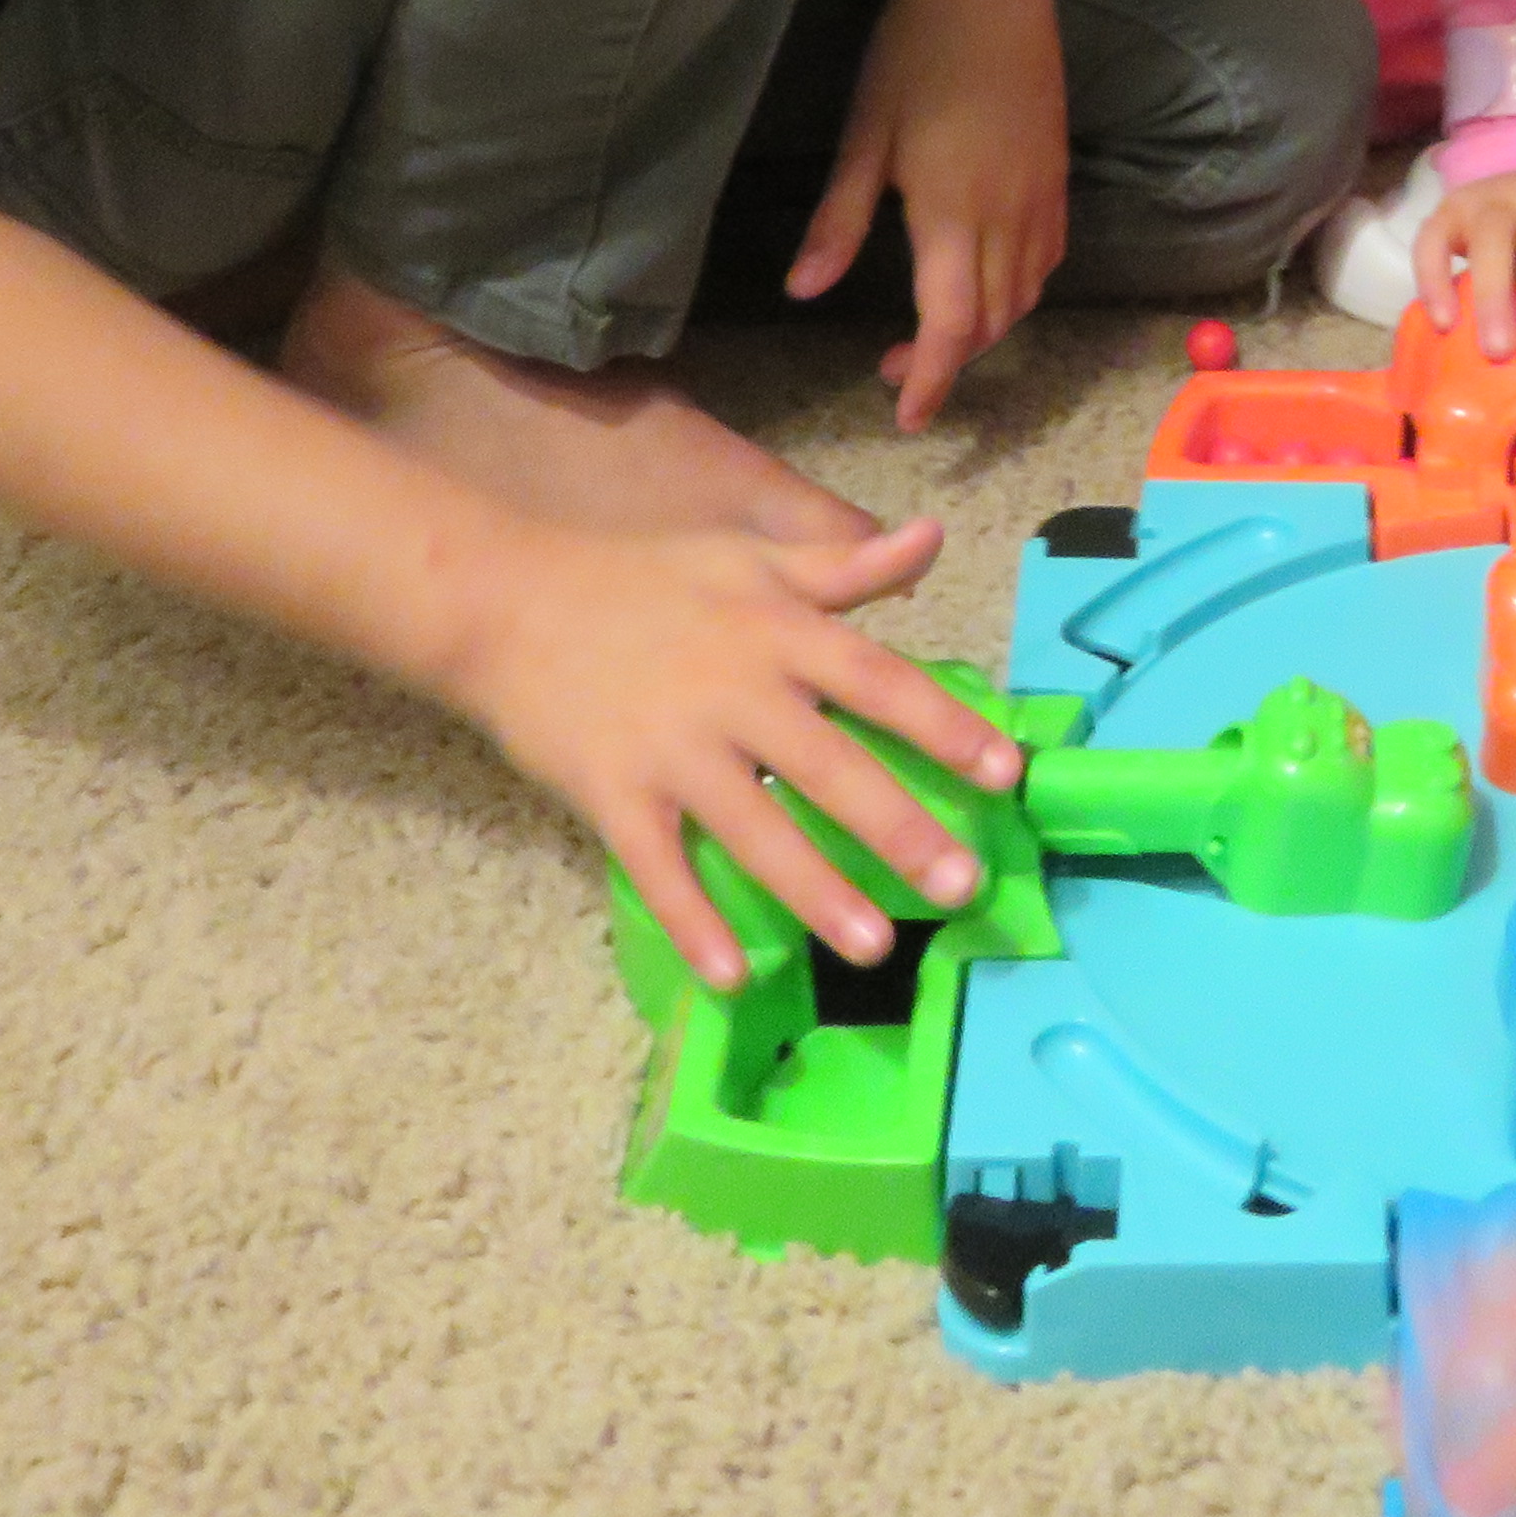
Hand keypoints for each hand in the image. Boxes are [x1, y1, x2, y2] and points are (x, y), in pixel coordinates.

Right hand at [440, 508, 1023, 995]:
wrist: (508, 599)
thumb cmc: (644, 579)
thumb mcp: (752, 554)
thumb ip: (844, 564)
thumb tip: (933, 539)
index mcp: (777, 631)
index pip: (879, 681)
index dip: (945, 726)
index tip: (1007, 772)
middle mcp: (734, 692)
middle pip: (832, 767)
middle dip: (901, 828)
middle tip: (964, 885)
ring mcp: (672, 749)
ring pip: (756, 829)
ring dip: (817, 891)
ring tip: (877, 945)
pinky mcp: (612, 794)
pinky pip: (659, 869)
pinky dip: (694, 923)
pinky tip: (736, 976)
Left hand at [791, 0, 1071, 431]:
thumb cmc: (912, 49)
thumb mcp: (863, 135)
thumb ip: (839, 220)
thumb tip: (804, 293)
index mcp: (953, 213)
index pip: (952, 327)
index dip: (931, 381)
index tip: (906, 418)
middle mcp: (1010, 216)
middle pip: (992, 322)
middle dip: (949, 362)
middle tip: (893, 369)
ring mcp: (1043, 196)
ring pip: (1025, 296)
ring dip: (984, 330)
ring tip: (934, 332)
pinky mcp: (1058, 174)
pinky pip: (1048, 259)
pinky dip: (1019, 291)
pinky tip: (987, 281)